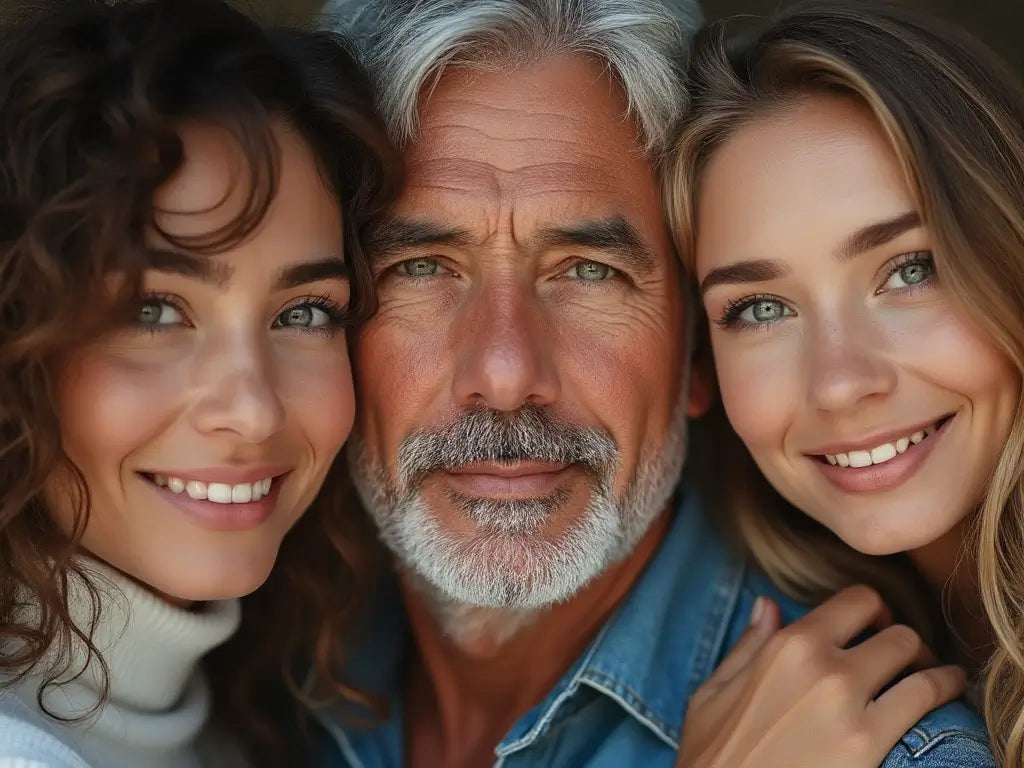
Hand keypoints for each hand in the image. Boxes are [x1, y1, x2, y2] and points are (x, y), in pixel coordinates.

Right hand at [675, 585, 965, 767]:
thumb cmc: (712, 756)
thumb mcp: (712, 693)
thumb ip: (746, 646)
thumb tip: (767, 606)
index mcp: (785, 646)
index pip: (855, 601)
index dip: (871, 613)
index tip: (874, 629)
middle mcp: (820, 664)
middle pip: (895, 630)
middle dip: (902, 644)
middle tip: (904, 662)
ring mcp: (847, 703)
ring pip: (917, 659)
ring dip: (928, 667)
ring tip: (932, 679)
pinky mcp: (867, 743)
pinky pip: (926, 698)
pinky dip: (946, 691)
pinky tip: (948, 695)